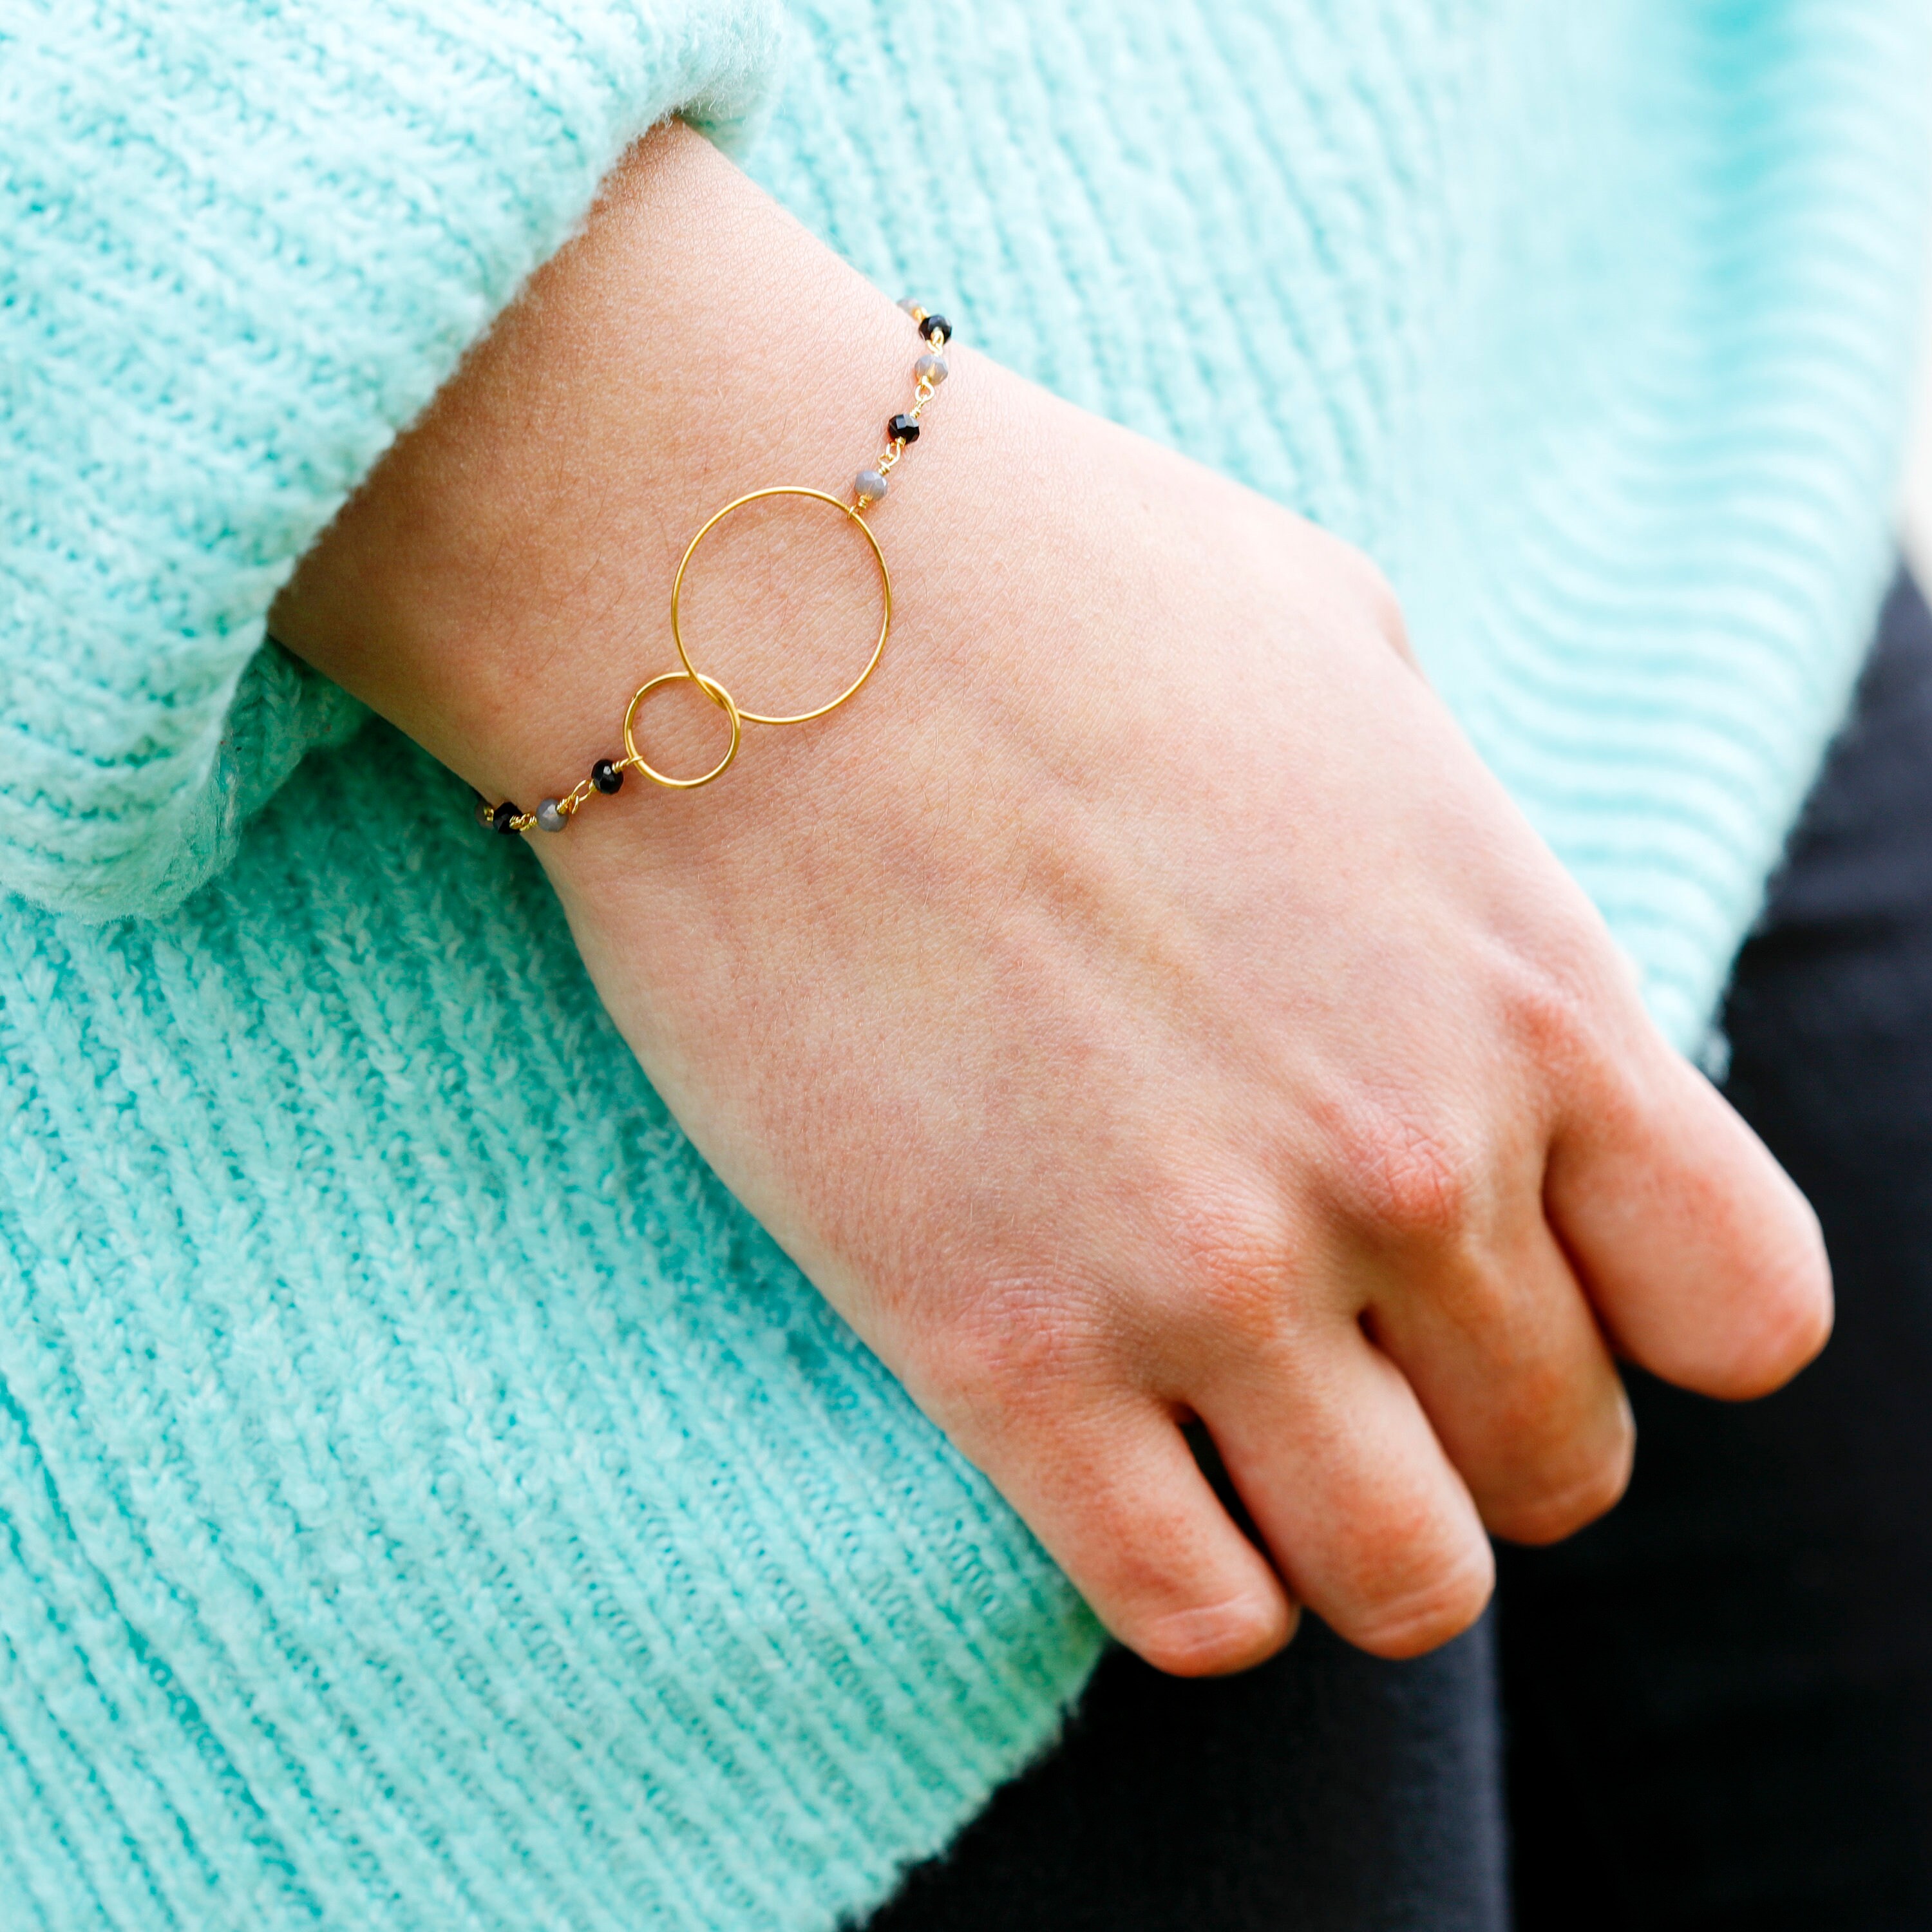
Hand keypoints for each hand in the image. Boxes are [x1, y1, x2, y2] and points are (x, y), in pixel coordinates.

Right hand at [275, 125, 1830, 1673]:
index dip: (1644, 1323)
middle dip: (1473, 1429)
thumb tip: (1445, 956)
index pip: (1738, 1308)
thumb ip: (1446, 853)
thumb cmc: (1051, 582)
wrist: (759, 603)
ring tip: (1247, 1438)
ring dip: (1347, 1536)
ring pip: (1400, 1585)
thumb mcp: (1344, 661)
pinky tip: (1119, 1465)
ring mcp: (1208, 1276)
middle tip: (1345, 1349)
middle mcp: (1407, 1165)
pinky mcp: (1000, 1351)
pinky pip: (1186, 1606)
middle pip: (1559, 1461)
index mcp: (1524, 991)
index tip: (1528, 1277)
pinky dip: (1186, 1575)